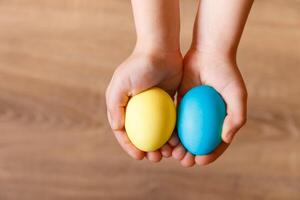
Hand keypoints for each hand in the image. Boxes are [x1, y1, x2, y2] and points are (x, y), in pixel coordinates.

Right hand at [106, 49, 181, 161]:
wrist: (161, 48)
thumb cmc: (139, 65)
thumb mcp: (120, 84)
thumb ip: (115, 106)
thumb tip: (119, 128)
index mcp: (123, 105)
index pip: (123, 131)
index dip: (130, 146)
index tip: (140, 156)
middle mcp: (137, 108)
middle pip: (141, 135)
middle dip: (148, 149)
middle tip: (157, 157)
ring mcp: (153, 106)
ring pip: (157, 132)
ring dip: (162, 144)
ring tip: (169, 152)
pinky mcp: (167, 102)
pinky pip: (169, 122)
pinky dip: (173, 133)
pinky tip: (178, 141)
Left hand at [172, 49, 247, 166]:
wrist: (209, 53)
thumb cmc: (226, 73)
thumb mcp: (237, 95)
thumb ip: (236, 117)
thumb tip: (226, 139)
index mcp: (222, 120)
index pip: (217, 144)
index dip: (210, 155)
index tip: (199, 161)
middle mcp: (207, 119)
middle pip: (198, 143)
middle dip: (191, 155)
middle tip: (183, 160)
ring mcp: (193, 112)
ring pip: (184, 135)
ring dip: (178, 146)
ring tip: (171, 153)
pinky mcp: (181, 103)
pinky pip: (174, 120)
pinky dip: (170, 131)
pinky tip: (164, 138)